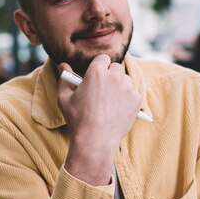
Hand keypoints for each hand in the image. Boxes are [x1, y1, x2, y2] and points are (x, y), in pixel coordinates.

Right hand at [58, 55, 140, 185]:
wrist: (95, 140)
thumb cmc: (77, 119)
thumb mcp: (64, 98)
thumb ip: (64, 78)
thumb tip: (63, 65)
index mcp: (96, 72)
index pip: (103, 58)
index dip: (99, 66)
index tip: (97, 74)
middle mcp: (114, 76)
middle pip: (116, 67)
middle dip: (110, 75)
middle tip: (103, 89)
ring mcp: (127, 88)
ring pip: (126, 80)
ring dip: (120, 86)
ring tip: (110, 101)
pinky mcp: (136, 100)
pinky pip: (133, 94)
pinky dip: (127, 100)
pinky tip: (117, 110)